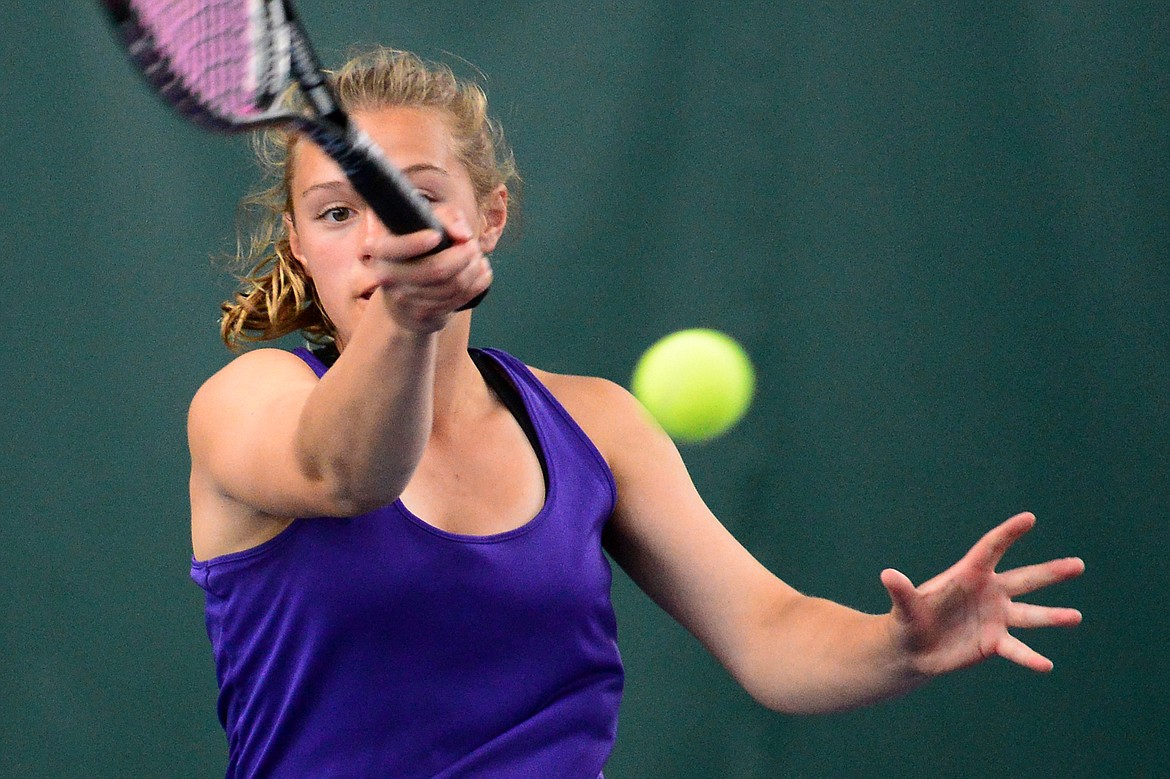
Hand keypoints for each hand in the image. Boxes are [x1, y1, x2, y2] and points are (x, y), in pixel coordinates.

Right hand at [374, 215, 492, 333]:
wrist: (405, 292)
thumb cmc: (419, 247)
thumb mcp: (427, 221)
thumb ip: (447, 217)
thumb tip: (463, 235)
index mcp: (381, 250)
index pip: (398, 249)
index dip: (417, 243)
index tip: (436, 236)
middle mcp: (388, 276)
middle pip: (436, 269)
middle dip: (464, 255)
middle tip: (473, 245)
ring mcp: (405, 300)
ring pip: (453, 285)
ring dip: (474, 268)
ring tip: (477, 257)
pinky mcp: (424, 315)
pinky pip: (459, 299)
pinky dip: (477, 283)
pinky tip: (482, 271)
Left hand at [881, 512, 1083, 675]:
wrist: (914, 648)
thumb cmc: (909, 618)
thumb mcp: (905, 605)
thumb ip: (901, 591)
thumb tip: (887, 575)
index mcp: (969, 575)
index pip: (992, 549)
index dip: (1009, 534)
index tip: (1029, 518)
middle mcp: (989, 593)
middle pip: (1025, 579)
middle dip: (1051, 573)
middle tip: (1078, 564)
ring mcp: (996, 617)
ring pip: (1031, 615)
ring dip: (1053, 616)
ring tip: (1076, 617)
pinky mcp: (995, 643)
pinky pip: (1017, 649)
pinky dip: (1030, 658)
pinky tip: (1046, 665)